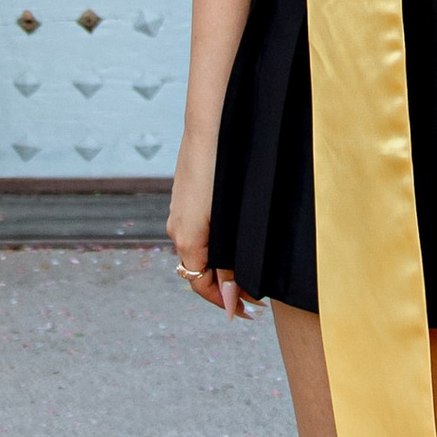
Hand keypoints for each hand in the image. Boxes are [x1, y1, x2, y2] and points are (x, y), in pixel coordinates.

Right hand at [167, 134, 251, 317]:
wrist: (213, 125)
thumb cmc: (226, 169)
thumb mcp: (230, 223)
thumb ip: (230, 262)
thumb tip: (229, 300)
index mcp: (188, 239)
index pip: (202, 286)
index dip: (225, 302)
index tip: (251, 311)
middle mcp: (178, 230)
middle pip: (200, 272)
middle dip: (227, 287)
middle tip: (259, 295)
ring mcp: (180, 214)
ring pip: (200, 253)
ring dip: (223, 267)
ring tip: (252, 270)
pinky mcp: (186, 200)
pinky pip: (198, 234)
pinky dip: (217, 247)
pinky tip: (237, 242)